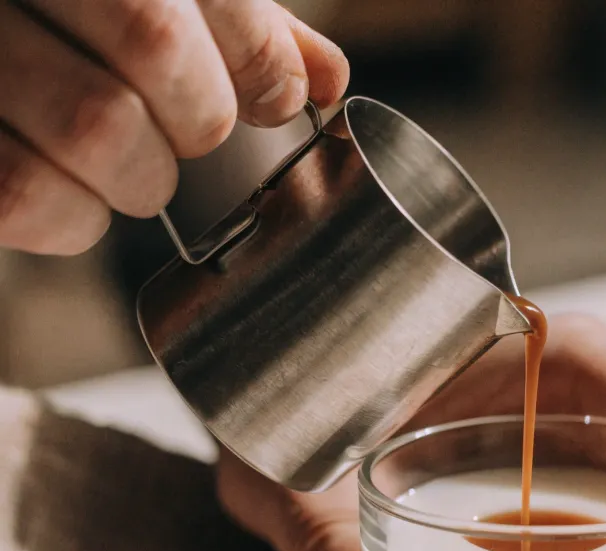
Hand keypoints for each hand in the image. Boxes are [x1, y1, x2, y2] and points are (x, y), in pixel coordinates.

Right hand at [0, 0, 348, 254]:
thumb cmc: (66, 22)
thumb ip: (238, 24)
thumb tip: (323, 78)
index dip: (259, 57)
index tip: (275, 100)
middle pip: (156, 42)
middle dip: (199, 117)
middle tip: (185, 134)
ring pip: (97, 124)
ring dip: (141, 176)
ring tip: (128, 167)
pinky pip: (27, 193)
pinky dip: (74, 220)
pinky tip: (75, 196)